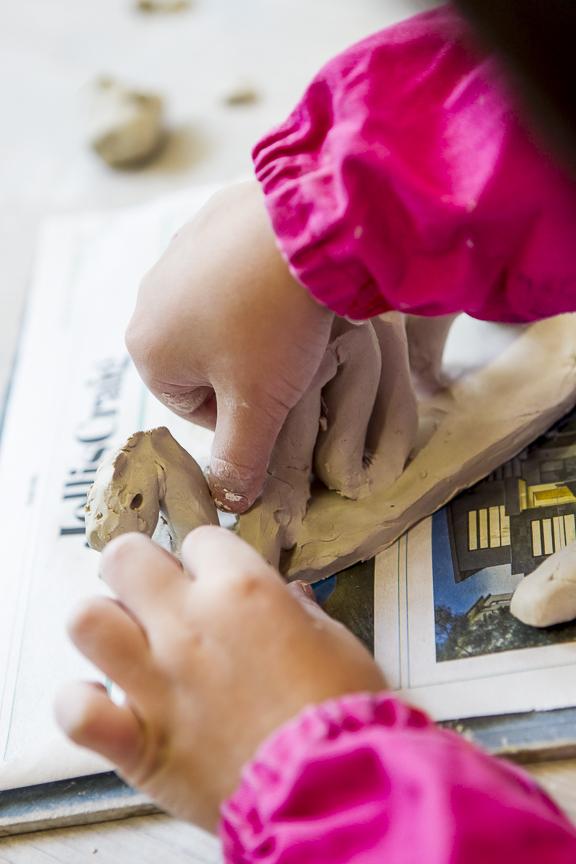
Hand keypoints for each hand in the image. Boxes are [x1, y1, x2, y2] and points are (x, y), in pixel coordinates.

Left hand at [55, 528, 385, 831]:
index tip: (215, 575)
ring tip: (127, 639)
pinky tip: (106, 700)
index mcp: (243, 592)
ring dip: (104, 624)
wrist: (335, 792)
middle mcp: (189, 626)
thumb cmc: (342, 717)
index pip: (199, 539)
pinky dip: (82, 703)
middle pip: (125, 556)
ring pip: (87, 620)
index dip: (208, 557)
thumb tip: (289, 599)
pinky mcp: (139, 741)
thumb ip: (299, 611)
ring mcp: (156, 681)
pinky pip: (76, 709)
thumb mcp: (336, 642)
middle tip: (156, 591)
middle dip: (139, 567)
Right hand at [126, 182, 333, 511]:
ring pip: (220, 317)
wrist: (304, 226)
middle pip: (206, 363)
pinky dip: (257, 284)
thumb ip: (240, 461)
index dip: (244, 412)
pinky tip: (286, 281)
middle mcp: (148, 301)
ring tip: (293, 319)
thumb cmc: (273, 325)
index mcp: (147, 349)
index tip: (277, 393)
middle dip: (247, 369)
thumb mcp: (260, 406)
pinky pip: (231, 273)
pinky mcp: (207, 222)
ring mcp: (176, 255)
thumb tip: (230, 502)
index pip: (197, 409)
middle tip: (290, 357)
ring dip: (254, 327)